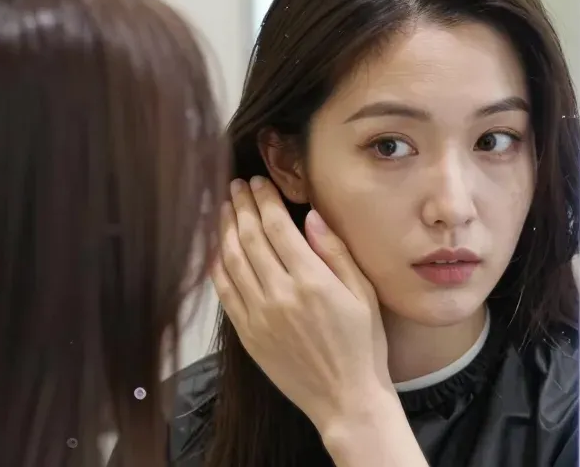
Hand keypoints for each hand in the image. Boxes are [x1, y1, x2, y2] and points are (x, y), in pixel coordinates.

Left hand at [212, 176, 392, 429]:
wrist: (345, 398)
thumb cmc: (362, 344)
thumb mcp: (362, 293)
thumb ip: (335, 251)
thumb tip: (310, 215)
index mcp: (312, 281)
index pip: (277, 227)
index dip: (264, 199)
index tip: (258, 182)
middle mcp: (280, 295)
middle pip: (250, 237)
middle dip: (240, 206)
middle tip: (235, 186)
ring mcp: (259, 315)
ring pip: (231, 260)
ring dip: (224, 229)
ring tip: (224, 208)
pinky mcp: (247, 333)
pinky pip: (224, 291)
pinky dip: (217, 265)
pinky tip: (217, 247)